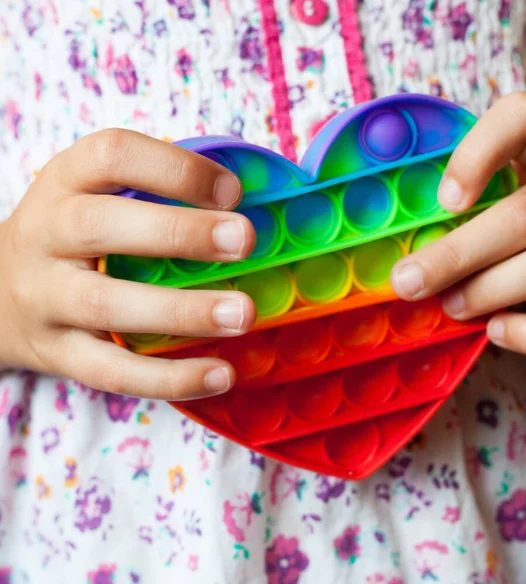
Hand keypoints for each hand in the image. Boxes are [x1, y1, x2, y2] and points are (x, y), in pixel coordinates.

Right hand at [0, 129, 255, 397]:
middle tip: (244, 240)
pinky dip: (169, 377)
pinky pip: (112, 371)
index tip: (232, 191)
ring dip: (182, 311)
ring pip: (106, 305)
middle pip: (100, 226)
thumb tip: (246, 202)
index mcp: (64, 182)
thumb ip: (153, 192)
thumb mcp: (94, 194)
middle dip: (179, 232)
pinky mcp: (58, 353)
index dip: (175, 169)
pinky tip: (221, 375)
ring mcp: (45, 298)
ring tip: (242, 315)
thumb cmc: (72, 237)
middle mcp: (45, 234)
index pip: (111, 155)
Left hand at [391, 92, 525, 355]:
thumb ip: (460, 215)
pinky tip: (497, 330)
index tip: (444, 201)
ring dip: (490, 290)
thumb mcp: (502, 203)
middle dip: (457, 254)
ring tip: (451, 305)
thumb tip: (401, 264)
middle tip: (408, 282)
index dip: (478, 153)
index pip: (522, 119)